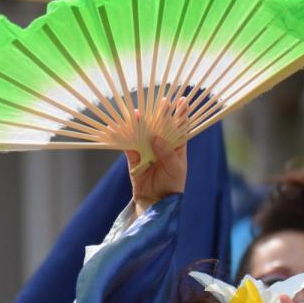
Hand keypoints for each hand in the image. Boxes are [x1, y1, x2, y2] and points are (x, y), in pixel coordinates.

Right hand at [125, 100, 188, 216]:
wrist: (155, 201)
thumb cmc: (171, 185)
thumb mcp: (175, 169)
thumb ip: (167, 153)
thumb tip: (155, 138)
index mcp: (177, 146)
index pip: (180, 127)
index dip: (181, 114)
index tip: (182, 101)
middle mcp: (162, 145)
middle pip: (161, 125)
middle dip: (161, 113)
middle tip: (163, 101)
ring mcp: (148, 149)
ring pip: (144, 132)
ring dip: (141, 122)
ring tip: (138, 113)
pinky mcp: (135, 156)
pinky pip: (129, 145)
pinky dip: (124, 137)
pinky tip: (121, 128)